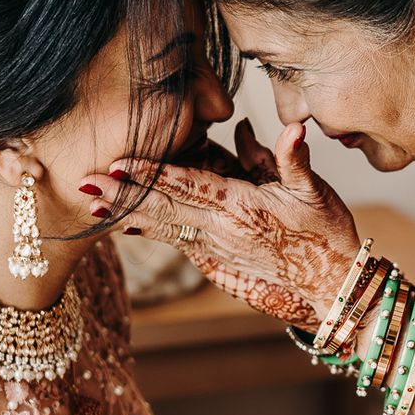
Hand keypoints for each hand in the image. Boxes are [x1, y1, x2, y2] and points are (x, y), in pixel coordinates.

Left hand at [80, 120, 359, 326]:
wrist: (330, 287)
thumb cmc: (326, 237)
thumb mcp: (313, 192)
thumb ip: (292, 158)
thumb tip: (291, 126)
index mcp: (241, 208)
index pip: (186, 186)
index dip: (150, 174)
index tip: (118, 164)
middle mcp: (221, 231)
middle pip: (162, 208)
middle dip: (121, 196)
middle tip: (84, 185)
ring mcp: (216, 249)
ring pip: (162, 227)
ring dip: (126, 214)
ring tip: (93, 206)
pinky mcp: (216, 262)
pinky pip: (175, 241)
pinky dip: (148, 231)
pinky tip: (125, 226)